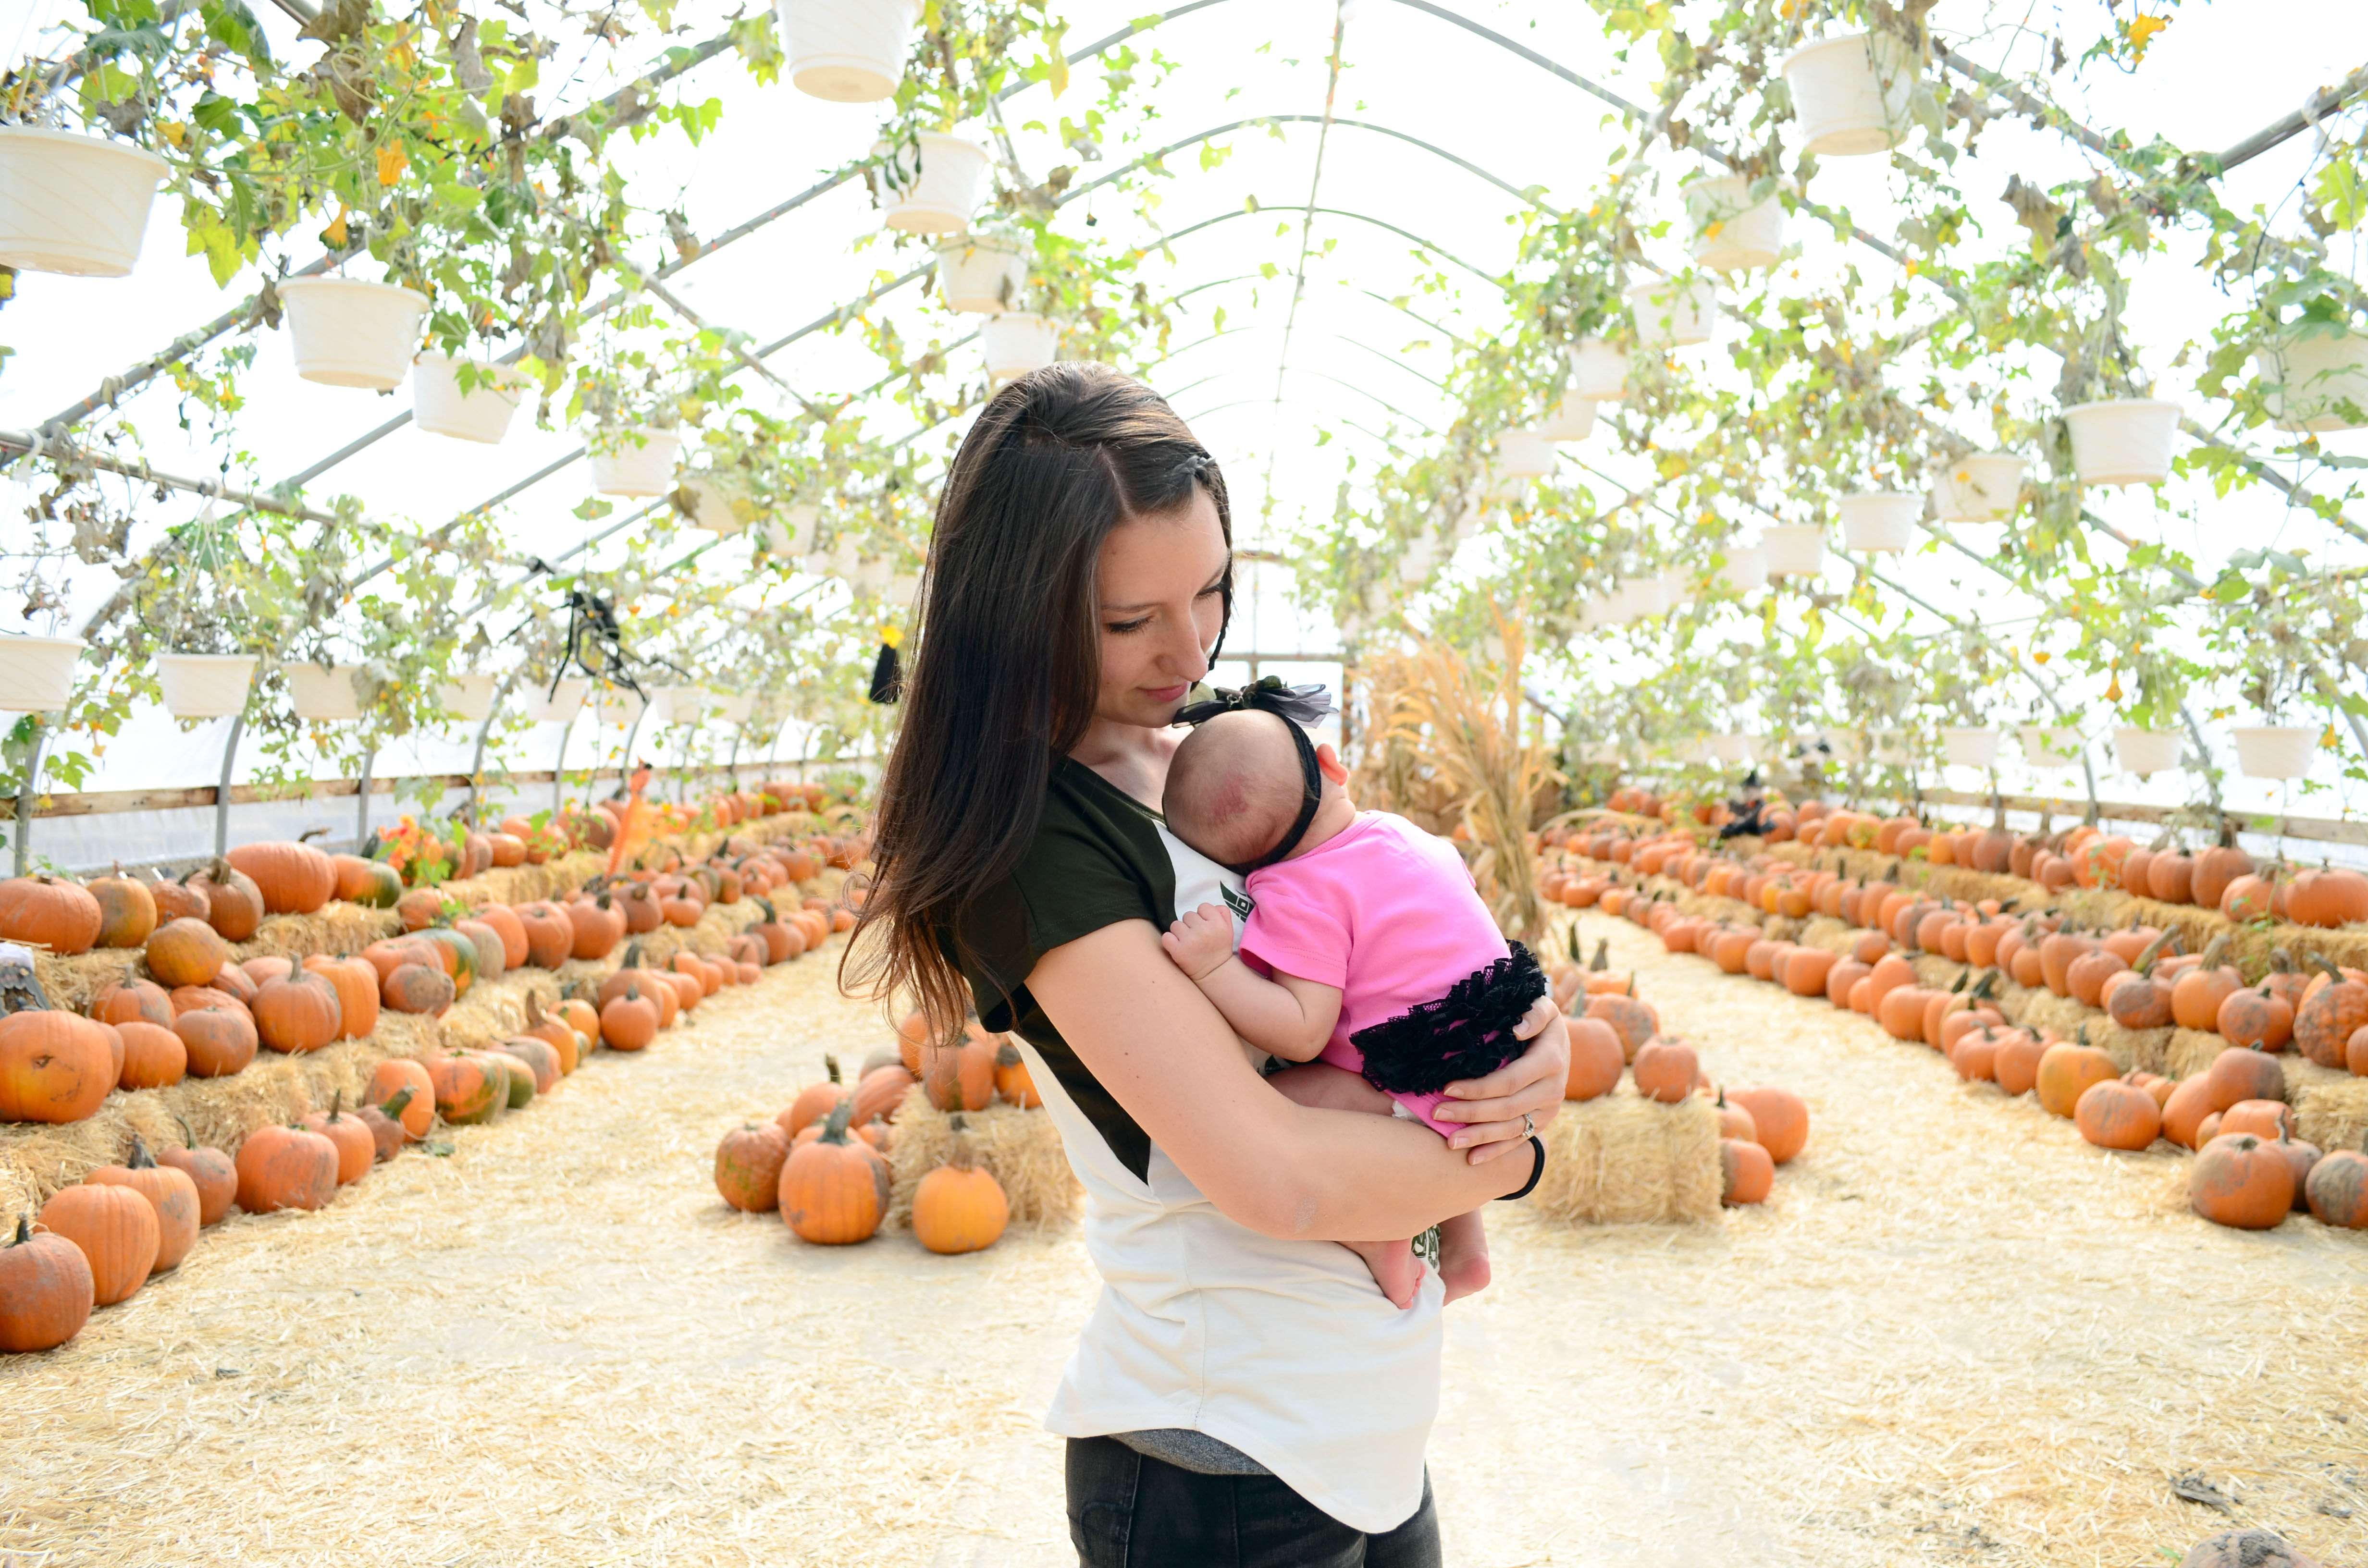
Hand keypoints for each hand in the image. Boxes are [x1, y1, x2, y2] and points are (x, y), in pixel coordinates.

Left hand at [1160, 902, 1235, 981]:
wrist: (1214, 972)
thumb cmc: (1219, 948)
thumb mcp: (1228, 929)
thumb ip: (1223, 913)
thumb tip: (1212, 906)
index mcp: (1218, 924)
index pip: (1203, 907)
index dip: (1202, 916)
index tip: (1204, 925)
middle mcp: (1204, 931)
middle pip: (1188, 915)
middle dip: (1190, 924)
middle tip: (1196, 936)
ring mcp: (1190, 941)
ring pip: (1175, 924)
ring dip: (1179, 932)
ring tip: (1187, 942)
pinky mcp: (1178, 951)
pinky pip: (1166, 937)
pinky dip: (1169, 941)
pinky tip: (1177, 946)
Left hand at [1431, 995, 1566, 1162]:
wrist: (1559, 1042)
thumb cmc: (1540, 1021)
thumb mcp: (1542, 1007)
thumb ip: (1534, 1013)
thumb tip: (1519, 1028)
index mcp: (1550, 1062)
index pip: (1509, 1081)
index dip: (1478, 1088)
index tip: (1447, 1088)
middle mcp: (1553, 1090)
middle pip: (1506, 1108)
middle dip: (1470, 1113)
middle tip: (1437, 1113)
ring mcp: (1548, 1110)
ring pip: (1511, 1129)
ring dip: (1479, 1138)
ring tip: (1449, 1142)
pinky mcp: (1542, 1122)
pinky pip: (1518, 1141)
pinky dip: (1495, 1152)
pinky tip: (1472, 1159)